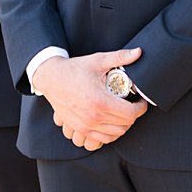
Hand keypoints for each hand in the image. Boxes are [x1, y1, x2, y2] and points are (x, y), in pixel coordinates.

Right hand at [31, 48, 147, 150]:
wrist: (50, 78)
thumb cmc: (74, 69)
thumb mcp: (97, 60)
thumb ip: (120, 57)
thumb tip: (138, 52)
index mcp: (100, 101)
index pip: (131, 113)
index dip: (141, 108)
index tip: (140, 102)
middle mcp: (93, 117)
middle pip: (125, 125)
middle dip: (133, 115)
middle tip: (132, 105)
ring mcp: (85, 125)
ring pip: (115, 134)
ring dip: (123, 126)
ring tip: (122, 114)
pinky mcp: (79, 129)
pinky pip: (102, 139)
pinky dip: (110, 134)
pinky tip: (111, 123)